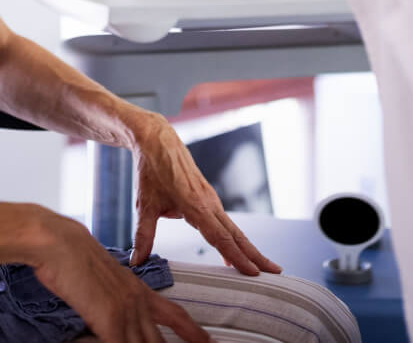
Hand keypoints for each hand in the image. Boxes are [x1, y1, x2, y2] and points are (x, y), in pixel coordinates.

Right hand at [29, 211, 210, 342]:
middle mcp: (137, 301)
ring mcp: (125, 311)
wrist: (62, 244)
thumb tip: (111, 314)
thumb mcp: (103, 279)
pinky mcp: (110, 320)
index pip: (175, 315)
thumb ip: (113, 298)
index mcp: (139, 289)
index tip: (207, 341)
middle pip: (161, 340)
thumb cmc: (74, 258)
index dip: (193, 331)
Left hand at [129, 116, 281, 275]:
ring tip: (262, 266)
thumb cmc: (151, 170)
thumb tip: (136, 261)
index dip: (238, 257)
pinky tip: (235, 250)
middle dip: (256, 255)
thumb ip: (143, 235)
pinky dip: (235, 238)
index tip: (254, 273)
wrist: (156, 140)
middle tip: (275, 272)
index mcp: (196, 206)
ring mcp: (210, 199)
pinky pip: (225, 221)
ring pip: (233, 228)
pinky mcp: (207, 197)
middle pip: (236, 235)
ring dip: (248, 247)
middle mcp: (209, 203)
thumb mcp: (143, 205)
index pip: (221, 238)